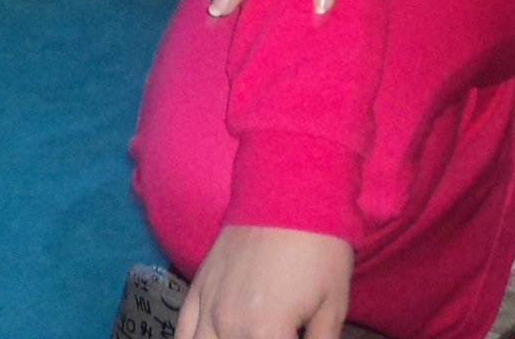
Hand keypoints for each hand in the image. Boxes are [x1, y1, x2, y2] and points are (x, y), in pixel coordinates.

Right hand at [176, 225, 353, 338]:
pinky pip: (182, 331)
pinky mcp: (198, 287)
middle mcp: (228, 325)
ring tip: (243, 338)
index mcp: (265, 334)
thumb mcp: (332, 307)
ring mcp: (207, 306)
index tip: (295, 338)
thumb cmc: (319, 249)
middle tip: (275, 333)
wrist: (289, 190)